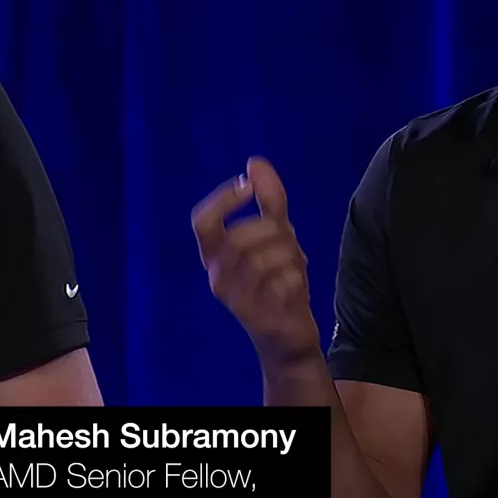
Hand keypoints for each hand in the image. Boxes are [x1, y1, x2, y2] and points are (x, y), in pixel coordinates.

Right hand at [191, 157, 320, 366]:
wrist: (287, 335)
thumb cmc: (276, 280)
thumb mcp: (276, 236)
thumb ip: (268, 199)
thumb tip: (254, 162)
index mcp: (215, 256)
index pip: (202, 221)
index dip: (223, 199)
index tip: (247, 186)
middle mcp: (218, 277)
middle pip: (241, 237)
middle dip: (273, 231)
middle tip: (288, 241)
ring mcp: (237, 299)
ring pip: (264, 258)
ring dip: (289, 255)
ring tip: (294, 265)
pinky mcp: (259, 317)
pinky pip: (282, 282)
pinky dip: (296, 276)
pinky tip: (296, 285)